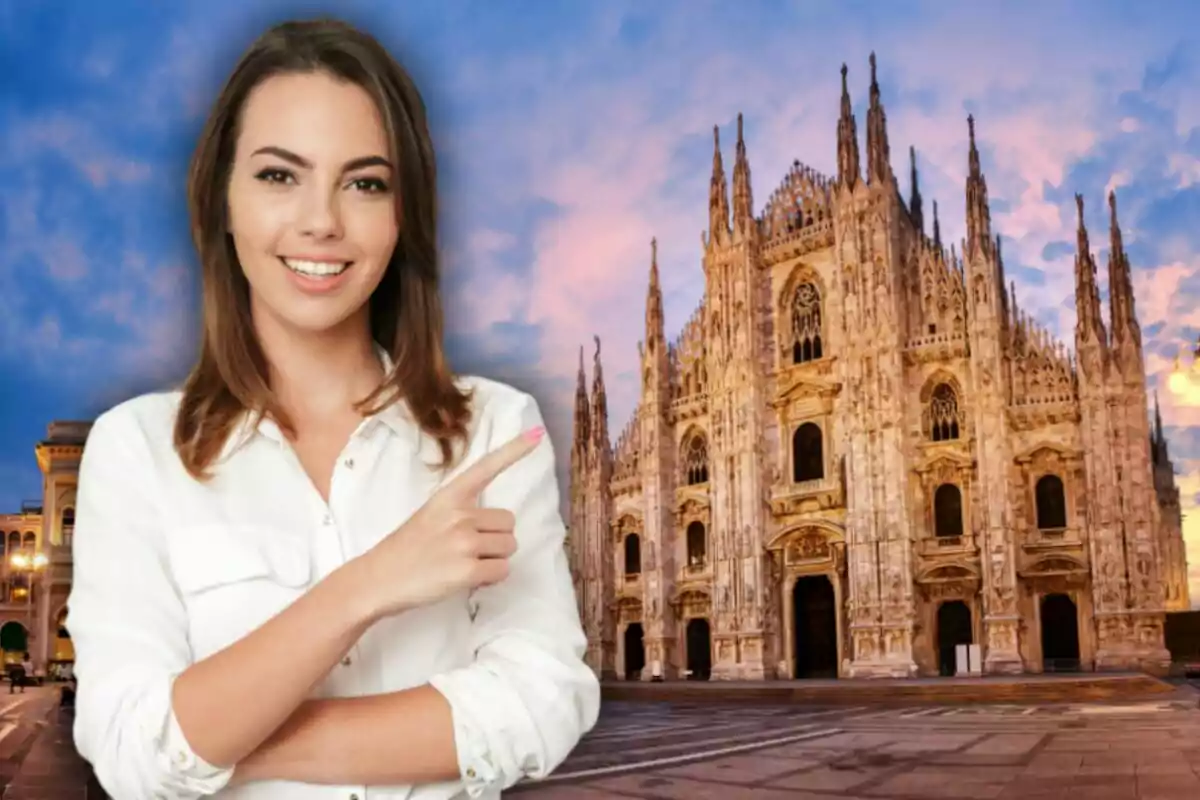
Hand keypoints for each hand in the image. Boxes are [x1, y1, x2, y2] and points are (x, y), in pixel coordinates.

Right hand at [355, 426, 545, 622]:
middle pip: (509, 523)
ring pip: (509, 547)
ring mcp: (464, 542)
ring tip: (466, 564)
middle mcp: (460, 514)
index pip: (486, 467)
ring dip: (495, 559)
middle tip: (469, 550)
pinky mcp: (467, 571)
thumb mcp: (431, 514)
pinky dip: (492, 578)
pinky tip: (469, 579)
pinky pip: (502, 570)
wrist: (378, 579)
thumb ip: (462, 512)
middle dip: (496, 539)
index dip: (514, 450)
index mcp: (449, 496)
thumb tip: (497, 527)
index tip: (538, 434)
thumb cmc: (407, 548)